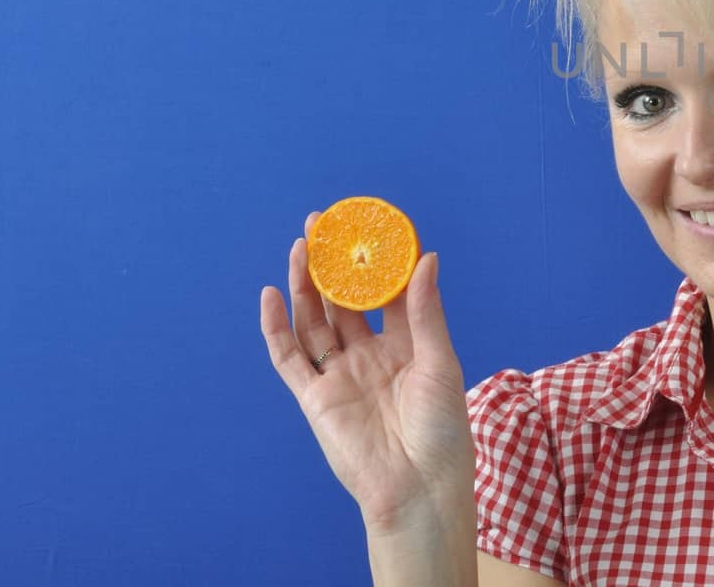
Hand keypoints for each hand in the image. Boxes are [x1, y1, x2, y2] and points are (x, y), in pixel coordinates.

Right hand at [259, 213, 475, 531]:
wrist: (419, 487)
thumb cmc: (442, 429)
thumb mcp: (439, 362)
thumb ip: (425, 312)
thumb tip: (427, 257)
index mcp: (406, 346)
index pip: (387, 295)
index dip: (376, 263)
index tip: (369, 228)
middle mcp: (370, 356)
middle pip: (343, 302)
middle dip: (331, 265)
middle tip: (321, 226)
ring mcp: (340, 376)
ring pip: (314, 321)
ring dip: (304, 285)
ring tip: (300, 247)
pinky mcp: (315, 398)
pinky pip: (289, 358)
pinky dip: (276, 328)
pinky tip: (270, 295)